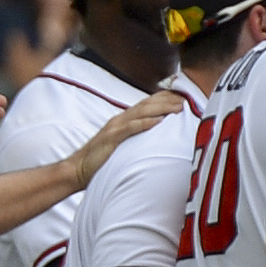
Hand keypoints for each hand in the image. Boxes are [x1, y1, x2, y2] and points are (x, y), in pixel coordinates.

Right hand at [65, 90, 185, 187]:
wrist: (77, 169)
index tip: (184, 96)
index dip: (165, 98)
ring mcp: (115, 128)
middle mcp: (120, 119)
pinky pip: (130, 129)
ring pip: (141, 113)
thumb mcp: (122, 145)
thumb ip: (136, 137)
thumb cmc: (101, 160)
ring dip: (162, 108)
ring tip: (179, 107)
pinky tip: (159, 121)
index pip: (147, 104)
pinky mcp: (111, 139)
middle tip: (188, 99)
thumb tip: (155, 138)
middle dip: (168, 100)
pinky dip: (145, 123)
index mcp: (123, 120)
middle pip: (147, 104)